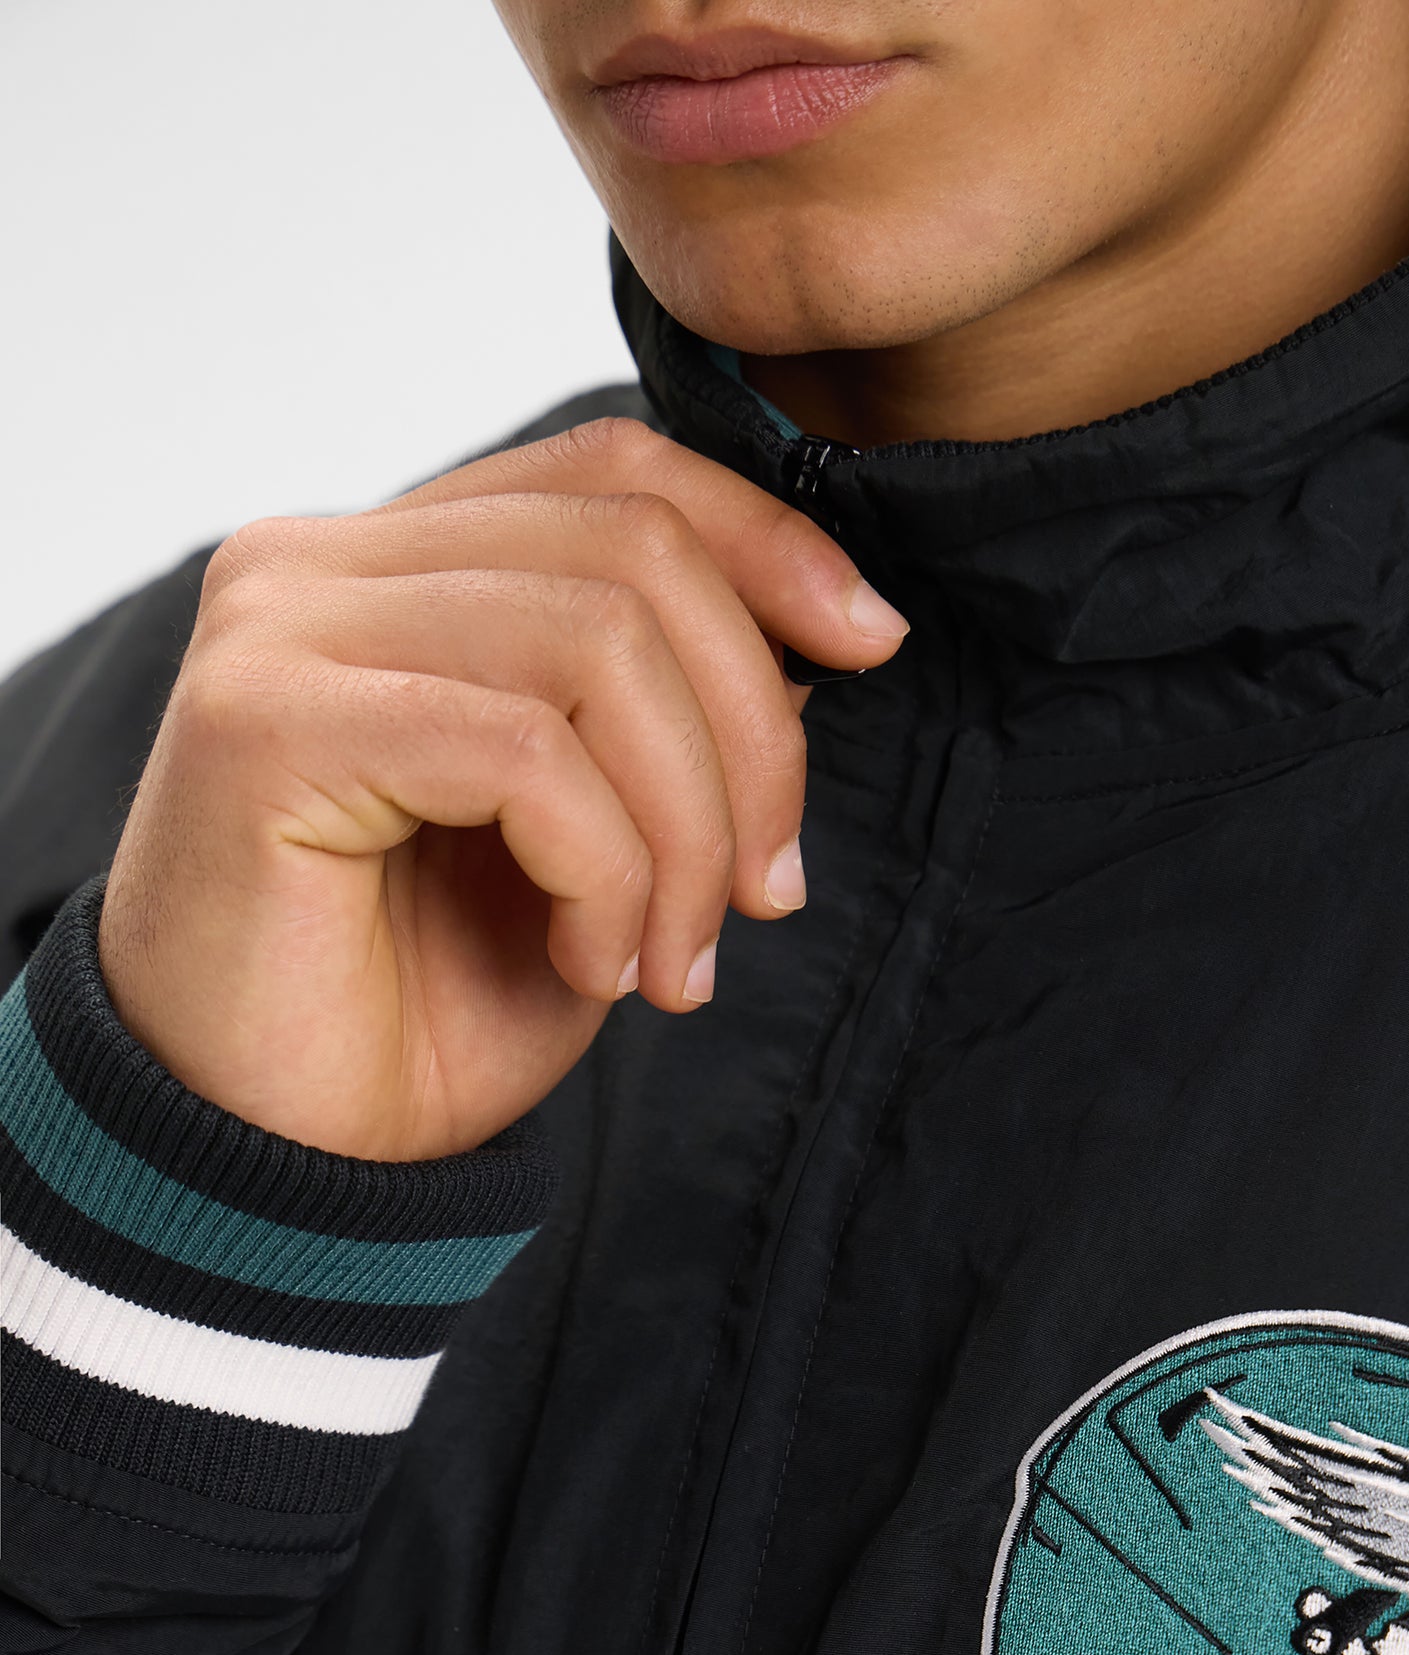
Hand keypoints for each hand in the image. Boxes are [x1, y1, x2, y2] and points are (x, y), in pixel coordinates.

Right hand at [97, 417, 906, 1161]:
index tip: (873, 645)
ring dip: (688, 827)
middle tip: (767, 892)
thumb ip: (681, 725)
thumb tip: (818, 643)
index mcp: (402, 568)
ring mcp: (284, 630)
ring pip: (596, 641)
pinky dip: (607, 871)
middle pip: (632, 549)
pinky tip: (593, 964)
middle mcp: (324, 564)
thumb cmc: (431, 1000)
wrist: (278, 1158)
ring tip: (675, 960)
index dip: (768, 542)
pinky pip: (525, 751)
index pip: (617, 474)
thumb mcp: (606, 847)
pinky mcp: (265, 723)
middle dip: (752, 734)